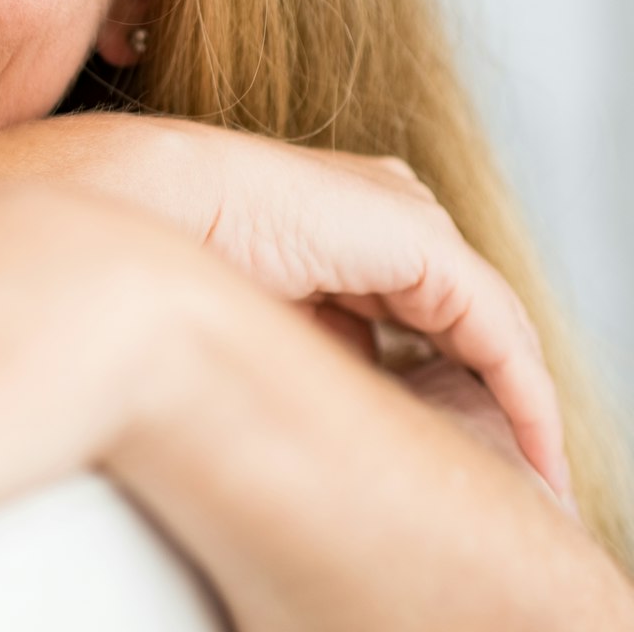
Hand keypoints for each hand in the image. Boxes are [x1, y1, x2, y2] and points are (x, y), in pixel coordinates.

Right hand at [40, 113, 570, 504]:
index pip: (408, 300)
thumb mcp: (252, 310)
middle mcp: (375, 206)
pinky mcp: (421, 243)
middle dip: (485, 382)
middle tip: (514, 460)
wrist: (138, 207)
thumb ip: (307, 338)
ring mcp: (401, 216)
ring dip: (515, 396)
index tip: (457, 435)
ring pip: (485, 320)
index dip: (440, 368)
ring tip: (533, 466)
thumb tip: (342, 392)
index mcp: (330, 215)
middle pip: (456, 307)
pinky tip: (532, 443)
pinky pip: (496, 327)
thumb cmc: (159, 251)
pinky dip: (523, 389)